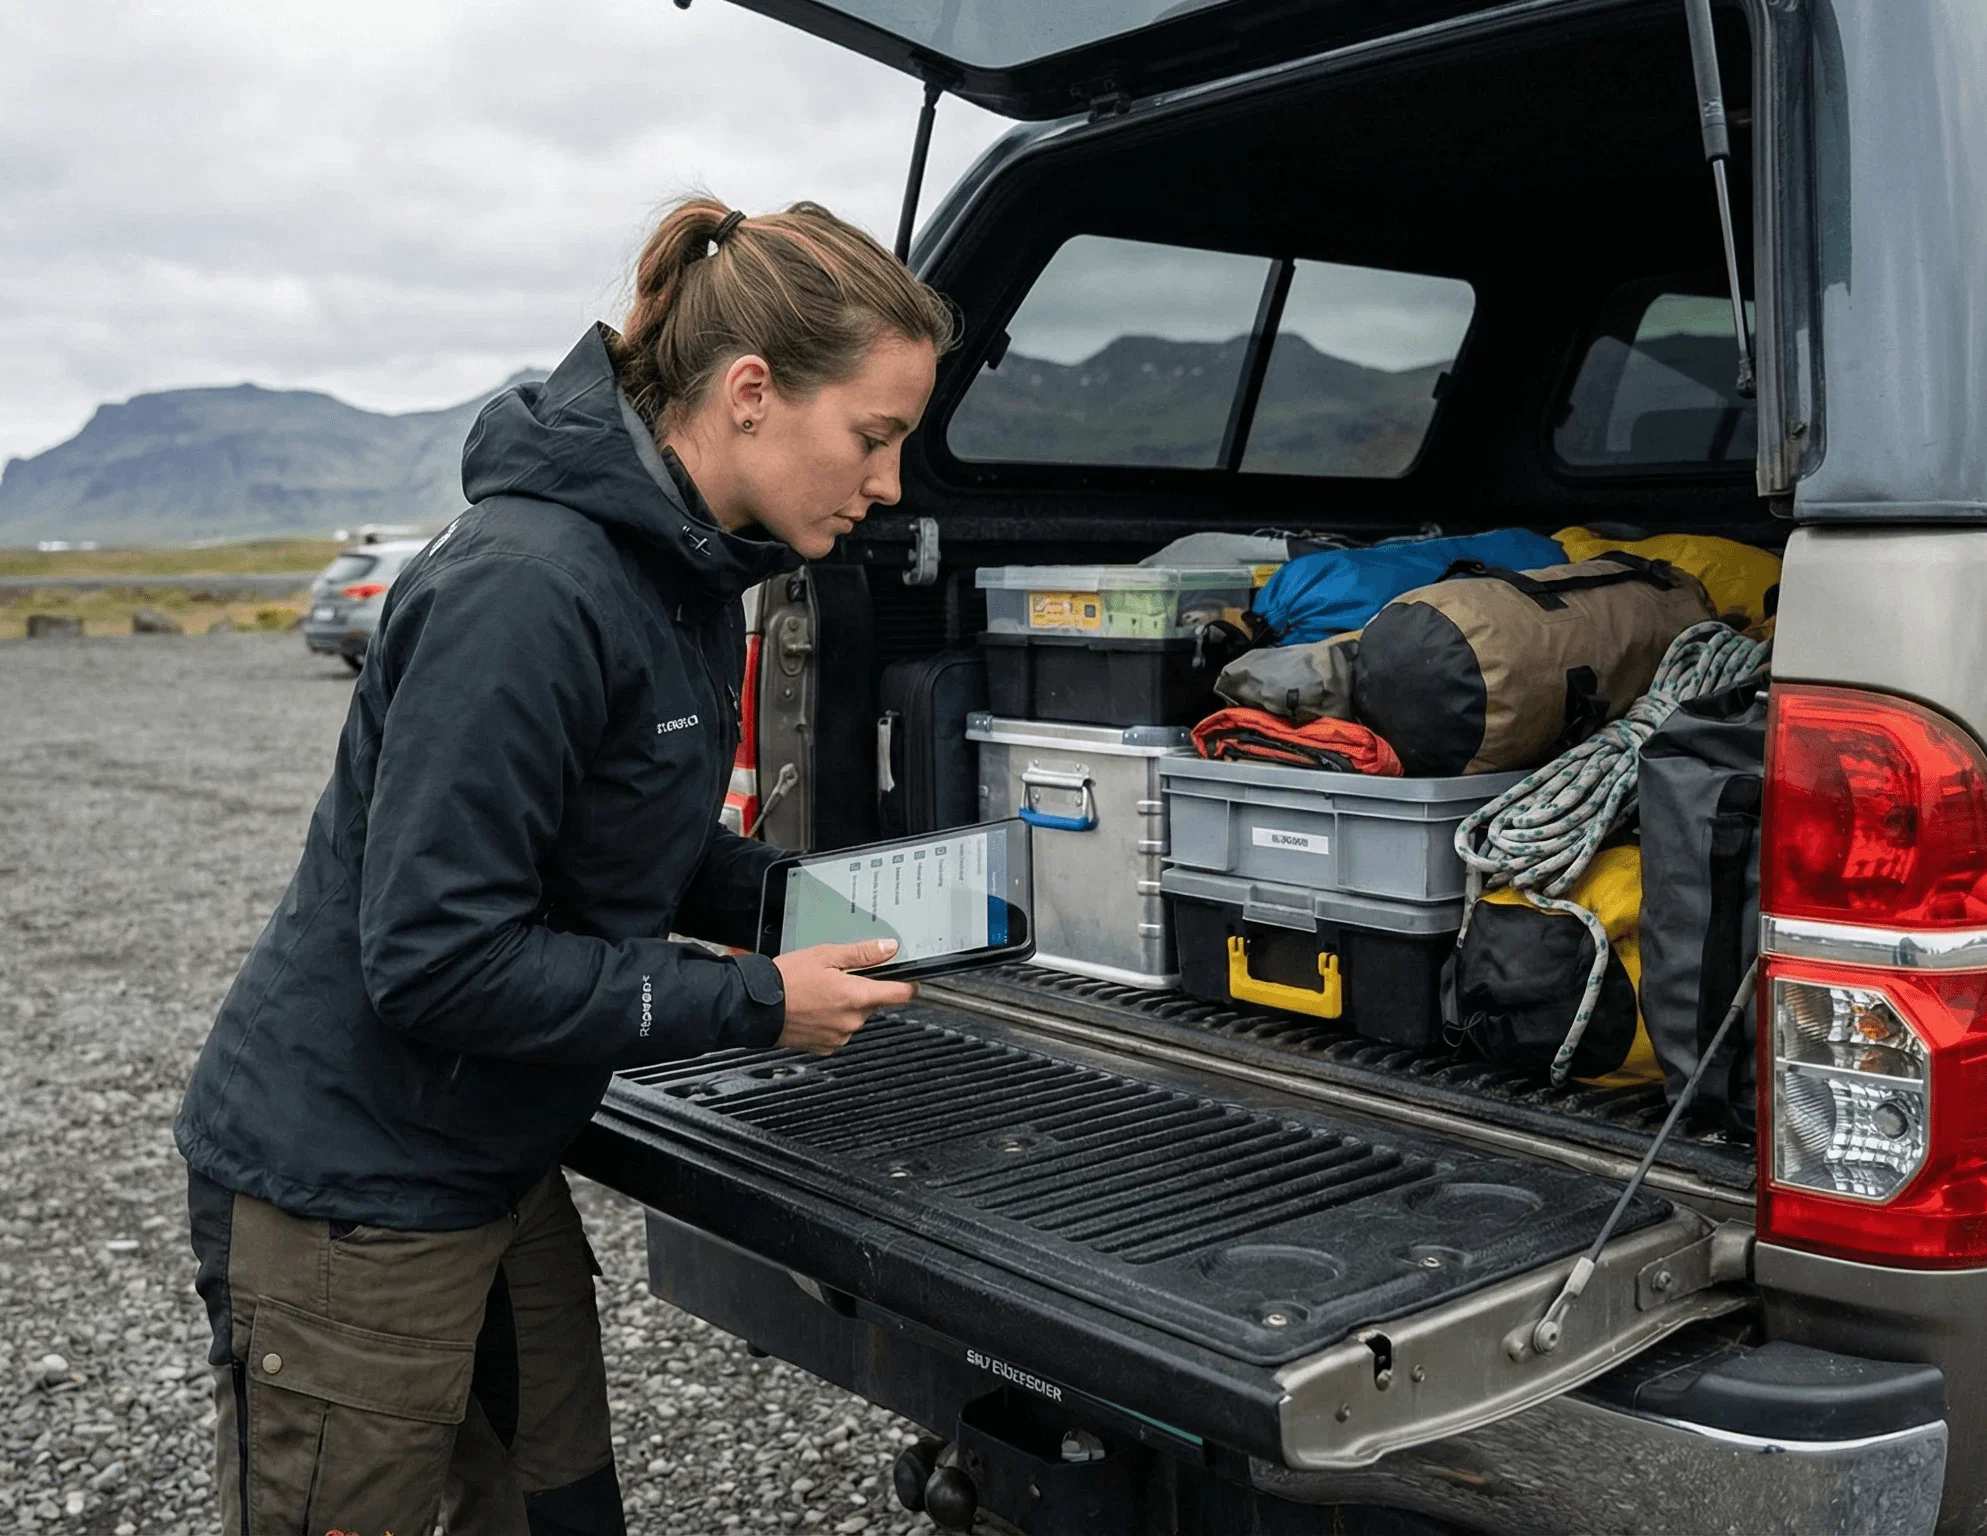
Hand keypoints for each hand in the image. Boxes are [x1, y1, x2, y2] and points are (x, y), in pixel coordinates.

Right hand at [774, 939, 917, 1054]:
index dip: (909, 986)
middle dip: (862, 991)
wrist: (755, 1006)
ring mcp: (839, 1036)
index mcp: (857, 996)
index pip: (900, 995)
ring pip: (855, 1017)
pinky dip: (831, 1020)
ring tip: (819, 993)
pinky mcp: (826, 1047)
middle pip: (873, 1004)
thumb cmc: (786, 980)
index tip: (910, 982)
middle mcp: (852, 1021)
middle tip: (837, 979)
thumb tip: (889, 948)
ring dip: (845, 1006)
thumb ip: (862, 954)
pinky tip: (813, 1009)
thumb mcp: (826, 955)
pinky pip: (838, 1031)